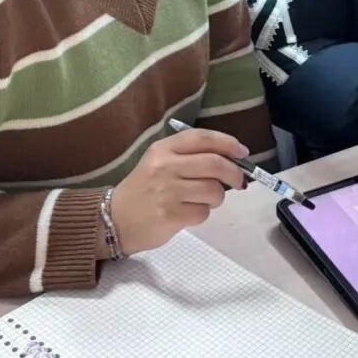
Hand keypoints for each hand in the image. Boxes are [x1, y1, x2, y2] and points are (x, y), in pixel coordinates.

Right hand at [103, 129, 246, 256]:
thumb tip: (232, 159)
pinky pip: (203, 212)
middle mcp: (165, 166)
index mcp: (163, 149)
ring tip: (204, 200)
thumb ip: (190, 157)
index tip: (242, 152)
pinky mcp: (170, 215)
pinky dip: (202, 214)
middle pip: (215, 163)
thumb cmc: (144, 189)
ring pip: (213, 190)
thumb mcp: (160, 162)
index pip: (203, 138)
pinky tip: (188, 213)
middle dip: (234, 173)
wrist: (114, 220)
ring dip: (217, 197)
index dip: (228, 143)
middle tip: (239, 181)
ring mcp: (167, 191)